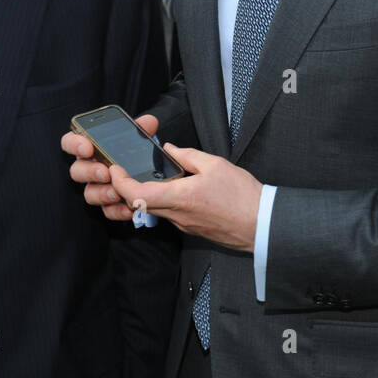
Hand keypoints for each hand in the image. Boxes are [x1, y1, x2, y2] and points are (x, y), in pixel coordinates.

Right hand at [64, 114, 158, 220]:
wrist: (147, 172)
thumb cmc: (133, 150)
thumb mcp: (137, 136)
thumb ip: (140, 128)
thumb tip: (148, 122)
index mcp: (89, 147)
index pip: (70, 142)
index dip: (74, 145)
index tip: (87, 148)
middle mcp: (88, 168)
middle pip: (77, 171)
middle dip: (90, 172)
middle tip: (105, 172)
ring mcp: (96, 187)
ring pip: (89, 194)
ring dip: (102, 193)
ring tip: (118, 192)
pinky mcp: (107, 204)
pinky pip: (106, 210)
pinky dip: (117, 210)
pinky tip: (129, 208)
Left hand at [111, 143, 262, 252]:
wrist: (261, 225)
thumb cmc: (242, 196)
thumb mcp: (215, 165)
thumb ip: (187, 155)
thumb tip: (169, 149)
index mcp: (180, 197)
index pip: (137, 195)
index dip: (120, 182)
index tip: (116, 169)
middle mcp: (177, 215)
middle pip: (139, 204)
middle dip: (127, 187)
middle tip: (124, 170)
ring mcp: (183, 224)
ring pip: (153, 209)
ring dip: (145, 194)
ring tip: (147, 175)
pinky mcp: (191, 228)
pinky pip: (168, 214)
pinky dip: (162, 200)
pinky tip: (171, 187)